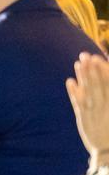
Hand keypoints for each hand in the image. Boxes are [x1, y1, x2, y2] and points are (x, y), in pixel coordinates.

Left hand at [68, 52, 108, 166]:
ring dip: (82, 77)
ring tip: (78, 63)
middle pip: (98, 85)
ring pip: (87, 92)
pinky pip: (77, 104)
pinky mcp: (83, 119)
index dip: (103, 71)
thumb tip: (106, 74)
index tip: (97, 58)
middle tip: (86, 56)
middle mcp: (105, 107)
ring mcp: (93, 113)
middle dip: (92, 70)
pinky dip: (74, 92)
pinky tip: (70, 81)